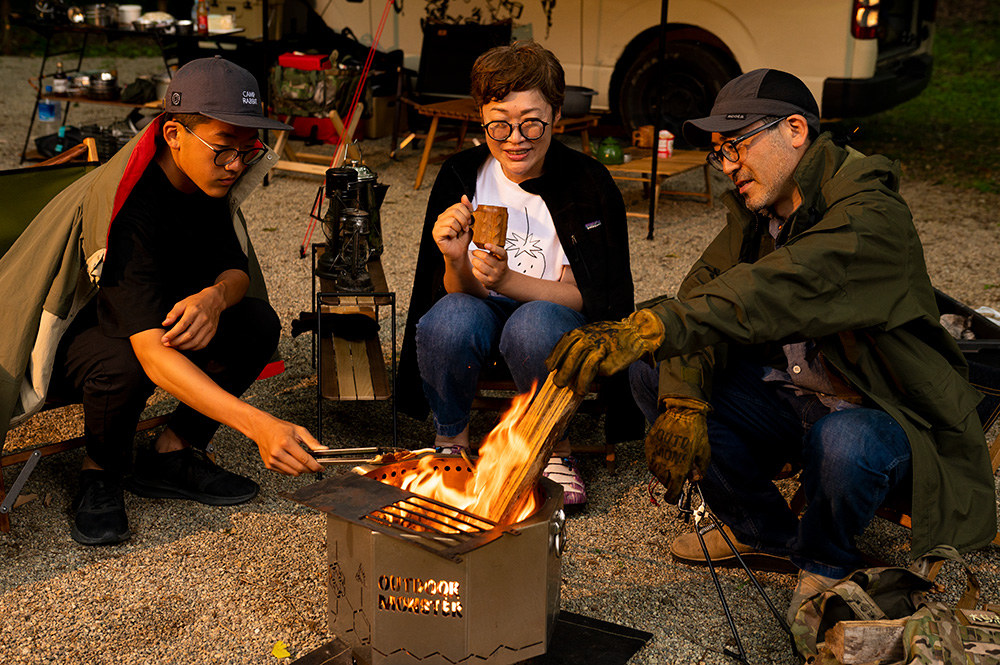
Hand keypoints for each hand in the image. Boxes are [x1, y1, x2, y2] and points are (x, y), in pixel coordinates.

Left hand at [161, 284, 225, 350]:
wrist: (213, 301)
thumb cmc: (195, 302)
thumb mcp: (182, 303)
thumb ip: (173, 313)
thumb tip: (165, 324)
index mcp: (194, 310)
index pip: (182, 325)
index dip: (172, 334)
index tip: (164, 339)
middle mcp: (203, 319)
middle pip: (189, 335)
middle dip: (176, 342)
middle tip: (167, 344)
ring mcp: (209, 326)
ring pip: (195, 342)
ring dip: (183, 347)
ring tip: (174, 346)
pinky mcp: (212, 332)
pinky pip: (202, 344)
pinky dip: (192, 348)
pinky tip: (185, 346)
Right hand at [254, 416, 325, 475]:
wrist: (261, 428)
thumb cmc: (279, 428)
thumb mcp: (299, 431)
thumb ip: (312, 442)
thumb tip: (323, 450)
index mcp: (286, 443)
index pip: (304, 459)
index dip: (315, 465)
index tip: (321, 467)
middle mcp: (278, 453)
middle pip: (300, 469)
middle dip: (310, 469)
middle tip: (316, 466)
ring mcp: (272, 460)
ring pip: (293, 473)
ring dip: (302, 470)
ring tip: (304, 462)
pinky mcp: (269, 465)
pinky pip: (285, 473)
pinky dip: (292, 470)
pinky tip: (293, 461)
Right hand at [431, 195, 473, 262]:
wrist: (459, 252)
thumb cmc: (462, 238)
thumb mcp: (468, 222)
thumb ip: (467, 209)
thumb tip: (464, 196)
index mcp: (448, 213)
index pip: (458, 205)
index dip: (467, 214)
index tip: (469, 222)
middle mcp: (441, 218)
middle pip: (455, 212)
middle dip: (464, 221)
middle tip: (465, 229)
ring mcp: (437, 226)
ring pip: (452, 221)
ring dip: (459, 229)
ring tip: (458, 234)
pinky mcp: (436, 234)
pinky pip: (448, 230)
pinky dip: (453, 234)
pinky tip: (452, 237)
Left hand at [471, 244, 508, 290]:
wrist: (503, 281)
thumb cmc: (499, 266)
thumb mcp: (500, 258)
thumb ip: (494, 251)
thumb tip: (480, 241)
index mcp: (503, 259)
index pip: (501, 252)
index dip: (493, 248)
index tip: (486, 244)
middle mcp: (500, 268)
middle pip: (486, 258)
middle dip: (477, 253)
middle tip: (474, 252)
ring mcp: (494, 276)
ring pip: (480, 265)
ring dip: (474, 261)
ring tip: (474, 260)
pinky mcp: (488, 282)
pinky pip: (478, 274)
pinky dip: (474, 270)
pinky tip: (475, 268)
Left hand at [546, 309, 665, 394]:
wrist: (635, 332)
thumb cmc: (610, 336)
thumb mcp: (591, 333)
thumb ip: (577, 345)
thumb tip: (561, 365)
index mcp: (583, 331)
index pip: (564, 343)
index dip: (555, 356)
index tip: (549, 367)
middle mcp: (591, 338)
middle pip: (572, 356)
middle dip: (564, 372)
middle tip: (558, 383)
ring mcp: (602, 348)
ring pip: (586, 366)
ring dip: (580, 381)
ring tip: (578, 391)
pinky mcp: (613, 358)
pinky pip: (602, 371)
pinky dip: (597, 379)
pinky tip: (595, 386)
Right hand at [645, 397, 711, 501]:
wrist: (683, 412)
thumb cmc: (696, 432)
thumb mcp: (704, 453)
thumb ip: (699, 470)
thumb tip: (695, 479)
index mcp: (679, 469)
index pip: (672, 492)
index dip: (673, 498)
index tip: (674, 497)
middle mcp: (664, 464)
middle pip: (664, 483)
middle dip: (671, 482)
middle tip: (678, 474)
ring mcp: (655, 454)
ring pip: (656, 472)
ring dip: (663, 472)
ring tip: (671, 464)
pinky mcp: (650, 445)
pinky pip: (650, 459)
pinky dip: (656, 461)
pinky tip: (664, 455)